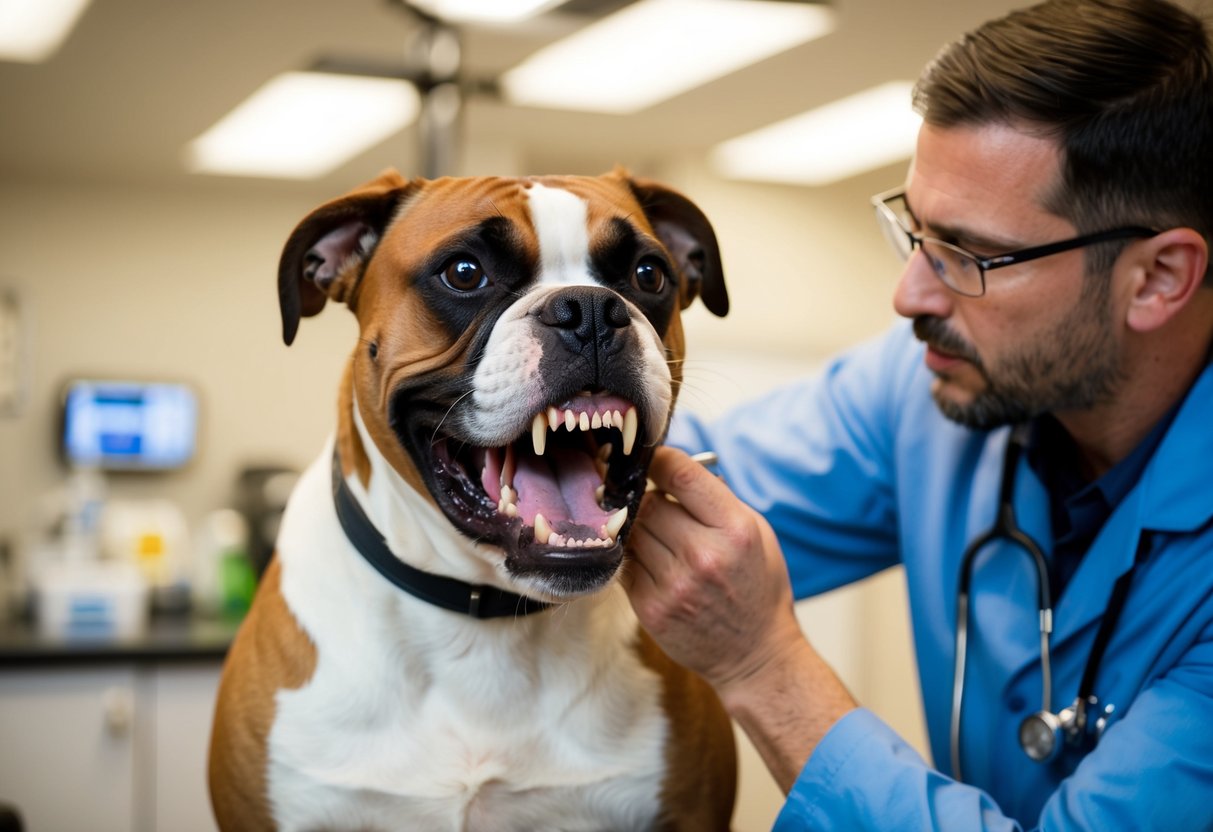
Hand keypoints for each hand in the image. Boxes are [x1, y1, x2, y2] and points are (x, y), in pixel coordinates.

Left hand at [623, 446, 804, 697]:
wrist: (755, 655)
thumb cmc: (757, 586)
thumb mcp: (756, 532)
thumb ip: (717, 499)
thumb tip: (670, 468)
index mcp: (734, 529)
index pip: (681, 475)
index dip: (659, 459)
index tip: (653, 459)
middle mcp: (703, 555)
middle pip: (648, 502)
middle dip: (647, 496)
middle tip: (652, 500)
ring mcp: (674, 585)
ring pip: (631, 531)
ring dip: (636, 526)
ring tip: (651, 530)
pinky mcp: (651, 608)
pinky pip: (624, 564)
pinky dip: (631, 555)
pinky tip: (648, 557)